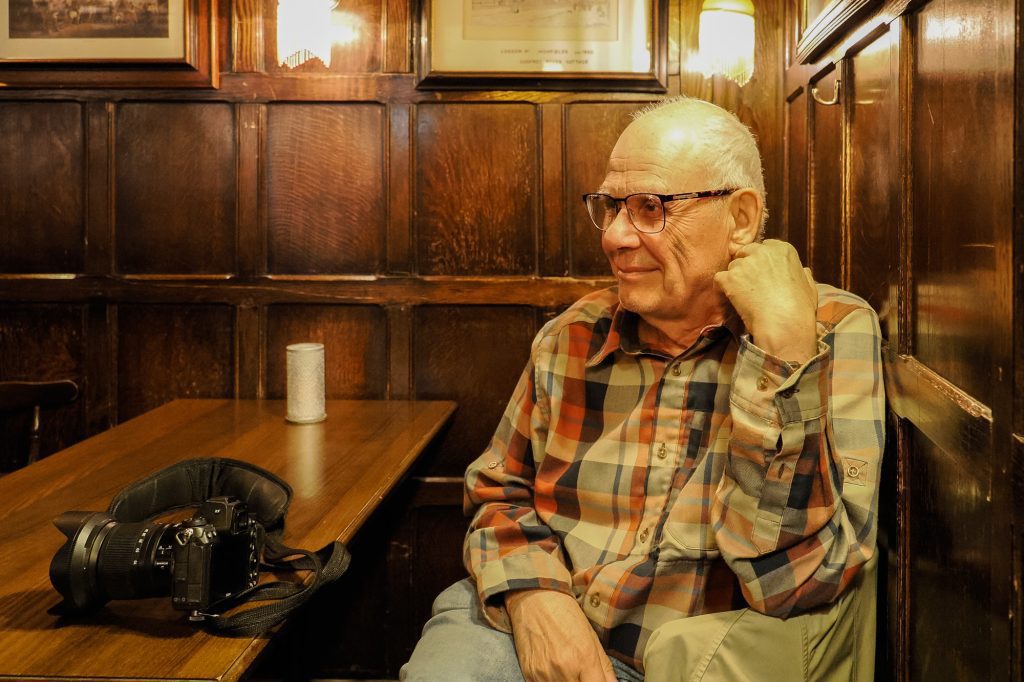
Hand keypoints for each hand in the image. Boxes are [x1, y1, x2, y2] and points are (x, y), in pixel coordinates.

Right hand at [505, 589, 616, 681]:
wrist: (535, 600)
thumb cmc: (566, 615)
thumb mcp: (592, 638)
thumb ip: (605, 669)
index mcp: (584, 658)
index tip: (596, 680)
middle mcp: (564, 668)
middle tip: (581, 674)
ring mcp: (544, 673)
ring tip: (566, 670)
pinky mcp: (529, 675)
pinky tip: (553, 671)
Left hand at [713, 239, 817, 362]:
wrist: (784, 323)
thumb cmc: (800, 308)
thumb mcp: (809, 286)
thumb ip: (802, 274)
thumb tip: (802, 270)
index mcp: (783, 250)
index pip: (765, 246)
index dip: (761, 260)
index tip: (762, 273)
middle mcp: (763, 252)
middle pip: (746, 252)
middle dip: (746, 266)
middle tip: (749, 285)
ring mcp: (745, 264)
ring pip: (733, 266)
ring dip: (735, 278)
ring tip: (743, 296)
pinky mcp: (730, 278)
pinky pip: (719, 278)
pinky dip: (721, 288)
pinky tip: (728, 298)